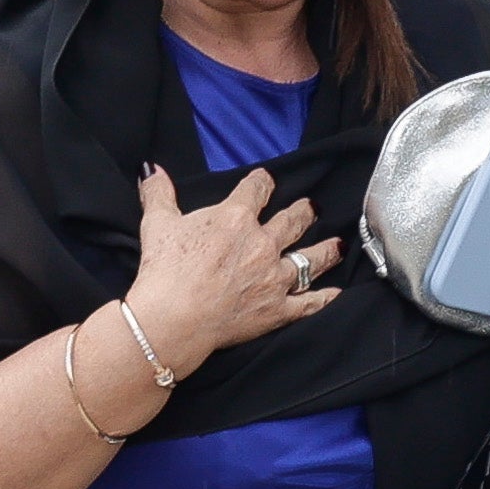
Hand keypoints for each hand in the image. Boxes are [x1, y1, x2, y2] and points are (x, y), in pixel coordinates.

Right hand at [122, 163, 339, 374]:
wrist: (173, 319)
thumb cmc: (164, 270)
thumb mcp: (157, 224)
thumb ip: (159, 194)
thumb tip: (151, 169)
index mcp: (235, 218)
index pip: (256, 189)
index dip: (261, 182)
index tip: (264, 181)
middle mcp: (262, 244)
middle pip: (292, 221)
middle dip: (303, 211)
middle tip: (311, 208)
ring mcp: (273, 278)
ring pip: (310, 259)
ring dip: (326, 250)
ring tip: (337, 244)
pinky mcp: (277, 310)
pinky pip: (308, 303)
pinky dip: (324, 298)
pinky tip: (335, 292)